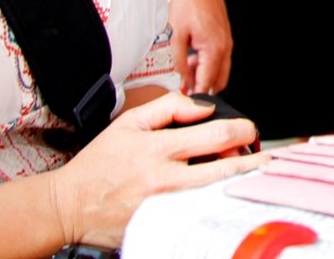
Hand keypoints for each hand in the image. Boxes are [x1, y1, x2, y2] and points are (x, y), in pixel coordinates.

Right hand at [47, 92, 265, 248]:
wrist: (68, 206)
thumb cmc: (99, 164)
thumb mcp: (130, 123)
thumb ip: (170, 108)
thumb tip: (205, 107)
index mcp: (160, 149)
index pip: (218, 135)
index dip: (243, 130)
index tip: (249, 130)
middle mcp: (166, 180)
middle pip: (227, 169)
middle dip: (253, 162)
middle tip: (265, 159)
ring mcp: (165, 208)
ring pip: (217, 194)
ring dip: (238, 184)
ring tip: (251, 176)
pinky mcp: (161, 228)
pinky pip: (198, 216)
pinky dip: (216, 205)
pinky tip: (224, 198)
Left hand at [168, 0, 232, 93]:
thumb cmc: (189, 2)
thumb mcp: (176, 36)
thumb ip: (179, 62)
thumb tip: (182, 80)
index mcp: (214, 49)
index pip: (207, 83)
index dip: (194, 95)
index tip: (183, 100)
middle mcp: (225, 47)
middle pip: (219, 81)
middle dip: (202, 87)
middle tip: (184, 85)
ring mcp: (226, 41)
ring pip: (220, 70)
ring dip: (204, 74)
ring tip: (185, 67)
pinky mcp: (224, 36)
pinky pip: (219, 57)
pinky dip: (207, 63)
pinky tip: (191, 55)